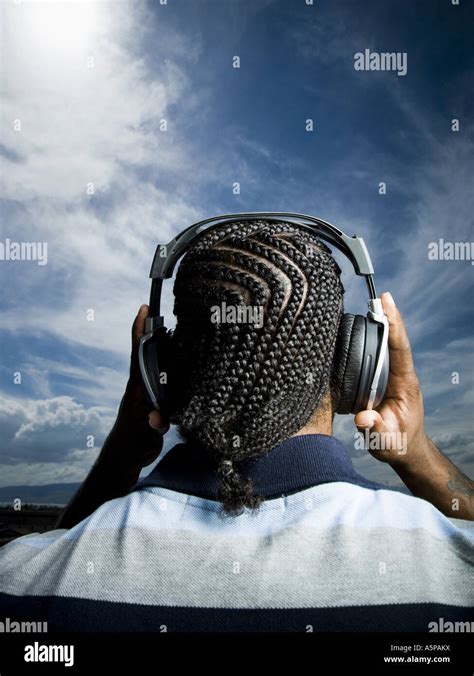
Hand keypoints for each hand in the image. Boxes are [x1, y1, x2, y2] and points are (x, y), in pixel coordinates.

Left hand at [112, 304, 169, 470]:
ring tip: (176, 334)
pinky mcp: (153, 404)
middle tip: (165, 312)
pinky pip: (166, 382)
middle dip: (157, 333)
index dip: (140, 330)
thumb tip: (156, 419)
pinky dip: (173, 373)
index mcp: (137, 390)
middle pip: (151, 354)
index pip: (139, 355)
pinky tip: (180, 368)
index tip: (143, 307)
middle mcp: (142, 388)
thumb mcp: (141, 439)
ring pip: (160, 367)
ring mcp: (147, 395)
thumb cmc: (130, 450)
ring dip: (168, 351)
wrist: (120, 463)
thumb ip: (150, 429)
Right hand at [354, 292, 425, 464]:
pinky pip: (381, 354)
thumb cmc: (397, 443)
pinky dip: (375, 337)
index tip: (387, 305)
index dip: (394, 327)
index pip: (400, 350)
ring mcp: (394, 376)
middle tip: (379, 295)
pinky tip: (366, 324)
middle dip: (389, 317)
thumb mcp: (386, 443)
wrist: (406, 447)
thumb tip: (365, 417)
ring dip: (382, 324)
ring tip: (372, 302)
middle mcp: (402, 376)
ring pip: (389, 346)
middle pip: (396, 341)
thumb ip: (376, 430)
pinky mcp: (386, 379)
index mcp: (405, 385)